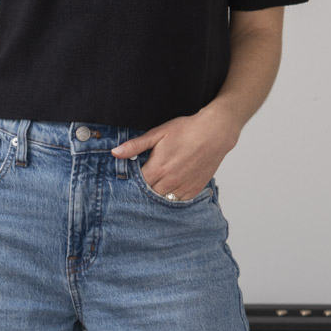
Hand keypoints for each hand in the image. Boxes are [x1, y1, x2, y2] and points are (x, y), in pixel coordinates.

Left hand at [111, 105, 238, 199]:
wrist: (215, 133)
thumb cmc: (186, 130)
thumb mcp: (158, 133)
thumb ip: (135, 146)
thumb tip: (115, 153)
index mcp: (157, 169)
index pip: (136, 184)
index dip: (133, 181)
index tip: (132, 176)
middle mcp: (169, 182)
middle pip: (149, 194)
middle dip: (145, 189)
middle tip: (146, 179)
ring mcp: (183, 187)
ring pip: (164, 199)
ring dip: (159, 193)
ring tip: (159, 182)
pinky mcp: (194, 189)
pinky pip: (179, 200)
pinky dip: (174, 195)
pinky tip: (172, 186)